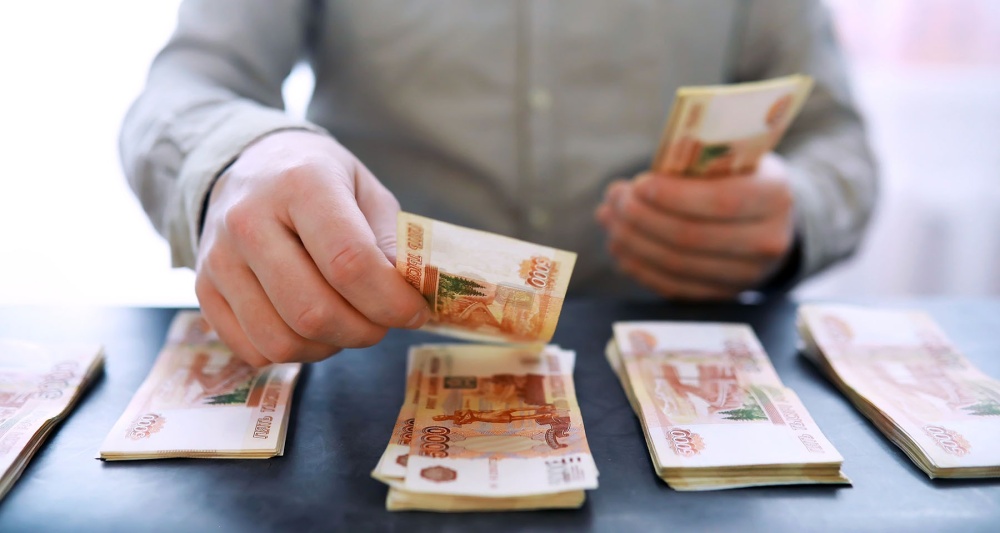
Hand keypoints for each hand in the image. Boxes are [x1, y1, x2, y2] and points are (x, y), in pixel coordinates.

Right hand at [196, 130, 430, 365]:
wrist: (251, 166)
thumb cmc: (320, 180)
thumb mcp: (366, 190)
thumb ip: (391, 241)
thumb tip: (408, 296)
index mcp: (300, 184)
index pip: (348, 262)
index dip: (389, 300)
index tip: (414, 312)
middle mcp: (248, 220)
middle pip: (312, 311)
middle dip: (363, 331)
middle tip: (383, 322)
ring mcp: (218, 259)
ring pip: (281, 340)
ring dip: (329, 346)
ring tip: (348, 322)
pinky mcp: (204, 290)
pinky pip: (253, 350)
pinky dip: (294, 353)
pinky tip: (312, 327)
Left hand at [595, 152, 794, 299]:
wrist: (773, 219)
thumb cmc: (742, 177)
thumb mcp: (735, 157)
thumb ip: (697, 163)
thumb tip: (635, 187)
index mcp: (774, 197)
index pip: (720, 201)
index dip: (673, 196)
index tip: (638, 185)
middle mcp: (766, 241)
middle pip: (691, 237)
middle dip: (642, 217)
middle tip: (614, 199)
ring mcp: (745, 275)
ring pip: (676, 264)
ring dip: (632, 241)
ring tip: (609, 219)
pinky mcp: (722, 295)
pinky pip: (673, 286)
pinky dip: (639, 266)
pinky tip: (619, 246)